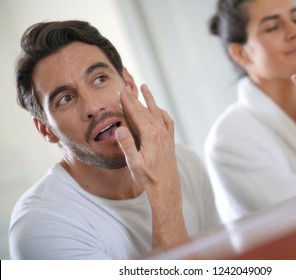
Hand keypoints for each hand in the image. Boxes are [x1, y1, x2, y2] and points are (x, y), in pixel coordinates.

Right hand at [114, 84, 188, 246]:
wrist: (166, 189)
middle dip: (136, 98)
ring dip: (150, 100)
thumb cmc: (148, 178)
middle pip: (146, 111)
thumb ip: (127, 145)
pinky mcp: (170, 141)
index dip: (128, 102)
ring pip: (158, 113)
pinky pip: (167, 121)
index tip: (121, 90)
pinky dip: (161, 112)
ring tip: (145, 88)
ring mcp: (167, 136)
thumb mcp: (134, 164)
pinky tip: (159, 110)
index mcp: (151, 136)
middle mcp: (161, 133)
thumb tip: (119, 128)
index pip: (137, 114)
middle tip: (127, 86)